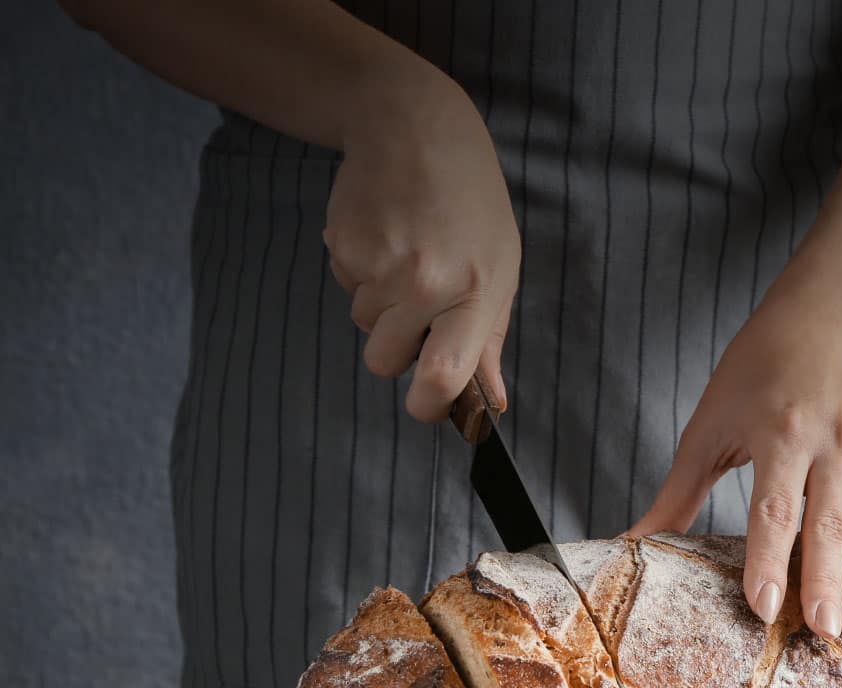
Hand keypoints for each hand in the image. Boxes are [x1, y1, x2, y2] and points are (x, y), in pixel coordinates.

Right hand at [324, 74, 518, 419]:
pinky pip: (345, 287)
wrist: (415, 129)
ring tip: (407, 254)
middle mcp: (424, 282)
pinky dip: (361, 272)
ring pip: (362, 324)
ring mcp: (378, 263)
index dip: (429, 405)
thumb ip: (489, 341)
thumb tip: (490, 403)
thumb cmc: (471, 206)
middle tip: (421, 303)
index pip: (442, 375)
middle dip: (397, 346)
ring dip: (380, 304)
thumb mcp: (499, 269)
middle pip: (384, 360)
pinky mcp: (341, 244)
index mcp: (473, 293)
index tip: (426, 404)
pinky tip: (385, 236)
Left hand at [631, 280, 841, 637]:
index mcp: (780, 433)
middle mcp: (833, 442)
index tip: (765, 607)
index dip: (767, 561)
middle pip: (827, 525)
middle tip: (823, 634)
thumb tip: (633, 543)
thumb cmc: (758, 371)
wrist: (829, 319)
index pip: (773, 510)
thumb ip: (678, 490)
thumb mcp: (710, 424)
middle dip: (825, 583)